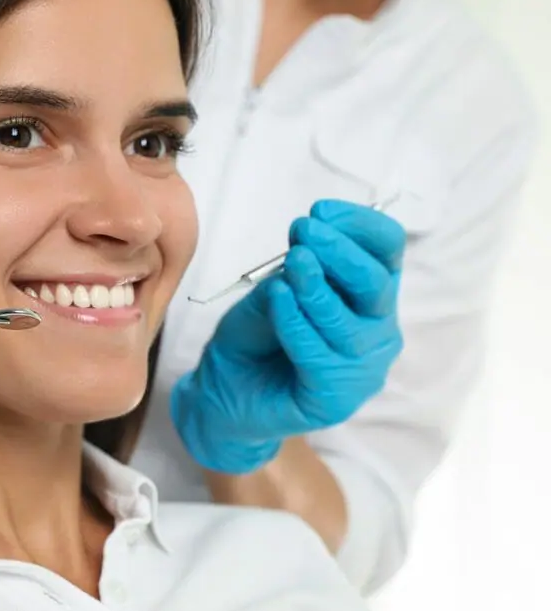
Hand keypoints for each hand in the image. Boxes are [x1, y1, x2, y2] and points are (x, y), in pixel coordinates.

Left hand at [171, 199, 405, 473]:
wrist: (222, 392)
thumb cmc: (253, 338)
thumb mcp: (271, 290)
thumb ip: (294, 273)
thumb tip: (307, 253)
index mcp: (367, 296)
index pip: (386, 251)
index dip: (360, 225)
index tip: (319, 211)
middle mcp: (375, 331)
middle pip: (377, 284)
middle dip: (341, 252)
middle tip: (304, 230)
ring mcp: (361, 370)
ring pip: (352, 324)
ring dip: (319, 289)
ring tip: (292, 265)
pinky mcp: (336, 400)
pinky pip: (322, 358)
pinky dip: (299, 325)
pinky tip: (280, 302)